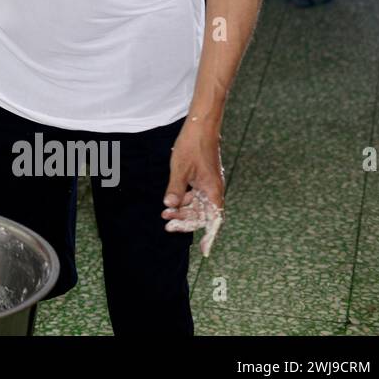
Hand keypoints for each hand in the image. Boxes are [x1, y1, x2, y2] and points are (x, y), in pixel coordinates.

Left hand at [162, 119, 225, 255]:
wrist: (201, 127)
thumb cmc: (192, 146)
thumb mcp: (180, 169)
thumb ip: (175, 190)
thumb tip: (170, 207)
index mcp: (212, 191)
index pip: (213, 220)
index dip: (210, 236)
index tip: (205, 251)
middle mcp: (213, 190)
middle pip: (202, 215)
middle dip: (185, 221)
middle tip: (166, 223)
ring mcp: (209, 185)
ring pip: (197, 206)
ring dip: (183, 210)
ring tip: (164, 213)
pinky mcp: (204, 179)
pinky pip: (195, 197)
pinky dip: (184, 200)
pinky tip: (171, 201)